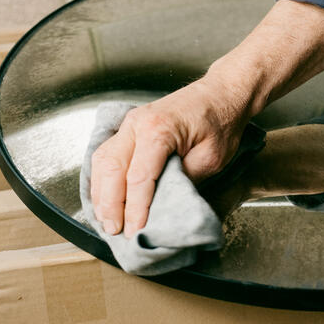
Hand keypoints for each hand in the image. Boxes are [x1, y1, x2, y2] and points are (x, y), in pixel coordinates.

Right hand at [90, 76, 246, 237]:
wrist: (222, 92)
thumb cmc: (221, 120)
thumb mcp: (212, 157)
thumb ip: (185, 180)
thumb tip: (163, 204)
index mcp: (159, 129)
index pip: (139, 177)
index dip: (135, 208)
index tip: (135, 231)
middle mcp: (138, 123)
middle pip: (112, 169)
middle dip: (110, 205)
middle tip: (114, 231)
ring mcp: (131, 122)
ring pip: (103, 161)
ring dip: (101, 193)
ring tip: (106, 219)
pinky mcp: (131, 125)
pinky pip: (107, 152)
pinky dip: (102, 177)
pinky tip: (104, 195)